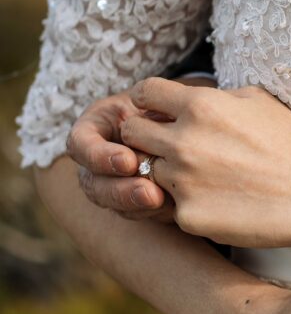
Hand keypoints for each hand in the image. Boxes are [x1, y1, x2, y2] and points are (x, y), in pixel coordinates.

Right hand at [66, 76, 215, 221]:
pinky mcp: (135, 202)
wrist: (186, 124)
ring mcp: (113, 183)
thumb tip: (157, 123)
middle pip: (94, 183)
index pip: (81, 144)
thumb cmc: (166, 106)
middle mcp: (97, 160)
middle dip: (120, 190)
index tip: (127, 161)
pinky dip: (153, 212)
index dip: (99, 156)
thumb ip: (151, 112)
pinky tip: (171, 207)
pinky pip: (137, 213)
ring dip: (136, 204)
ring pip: (113, 203)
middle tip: (148, 192)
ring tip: (159, 200)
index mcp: (95, 128)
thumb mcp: (156, 100)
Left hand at [118, 77, 290, 245]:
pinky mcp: (187, 216)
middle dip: (147, 136)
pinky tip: (221, 202)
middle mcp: (183, 141)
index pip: (144, 93)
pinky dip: (190, 203)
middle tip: (175, 146)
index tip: (159, 112)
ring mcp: (182, 181)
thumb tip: (187, 94)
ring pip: (149, 171)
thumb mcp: (258, 100)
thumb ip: (214, 95)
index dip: (149, 102)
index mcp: (199, 106)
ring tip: (205, 177)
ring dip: (168, 172)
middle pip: (132, 133)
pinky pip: (171, 205)